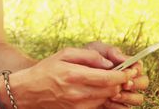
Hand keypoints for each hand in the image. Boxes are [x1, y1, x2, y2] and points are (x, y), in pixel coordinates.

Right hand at [9, 48, 129, 108]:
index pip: (109, 78)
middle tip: (125, 75)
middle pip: (111, 90)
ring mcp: (78, 105)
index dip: (123, 75)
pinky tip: (96, 90)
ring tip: (109, 81)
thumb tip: (108, 63)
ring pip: (107, 98)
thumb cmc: (46, 70)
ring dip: (112, 90)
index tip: (130, 70)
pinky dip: (102, 97)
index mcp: (74, 75)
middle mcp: (78, 92)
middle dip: (121, 83)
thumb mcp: (64, 54)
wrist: (28, 91)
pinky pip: (98, 105)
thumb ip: (88, 56)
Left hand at [84, 41, 149, 107]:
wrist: (72, 74)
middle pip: (144, 82)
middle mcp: (128, 79)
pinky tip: (106, 102)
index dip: (135, 70)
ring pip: (138, 98)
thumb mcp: (95, 50)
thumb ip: (110, 51)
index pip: (139, 67)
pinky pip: (125, 108)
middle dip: (135, 84)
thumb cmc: (85, 59)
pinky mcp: (116, 104)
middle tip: (123, 84)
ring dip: (128, 96)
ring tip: (112, 94)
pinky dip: (118, 106)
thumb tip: (124, 58)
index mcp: (126, 64)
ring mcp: (124, 93)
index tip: (127, 72)